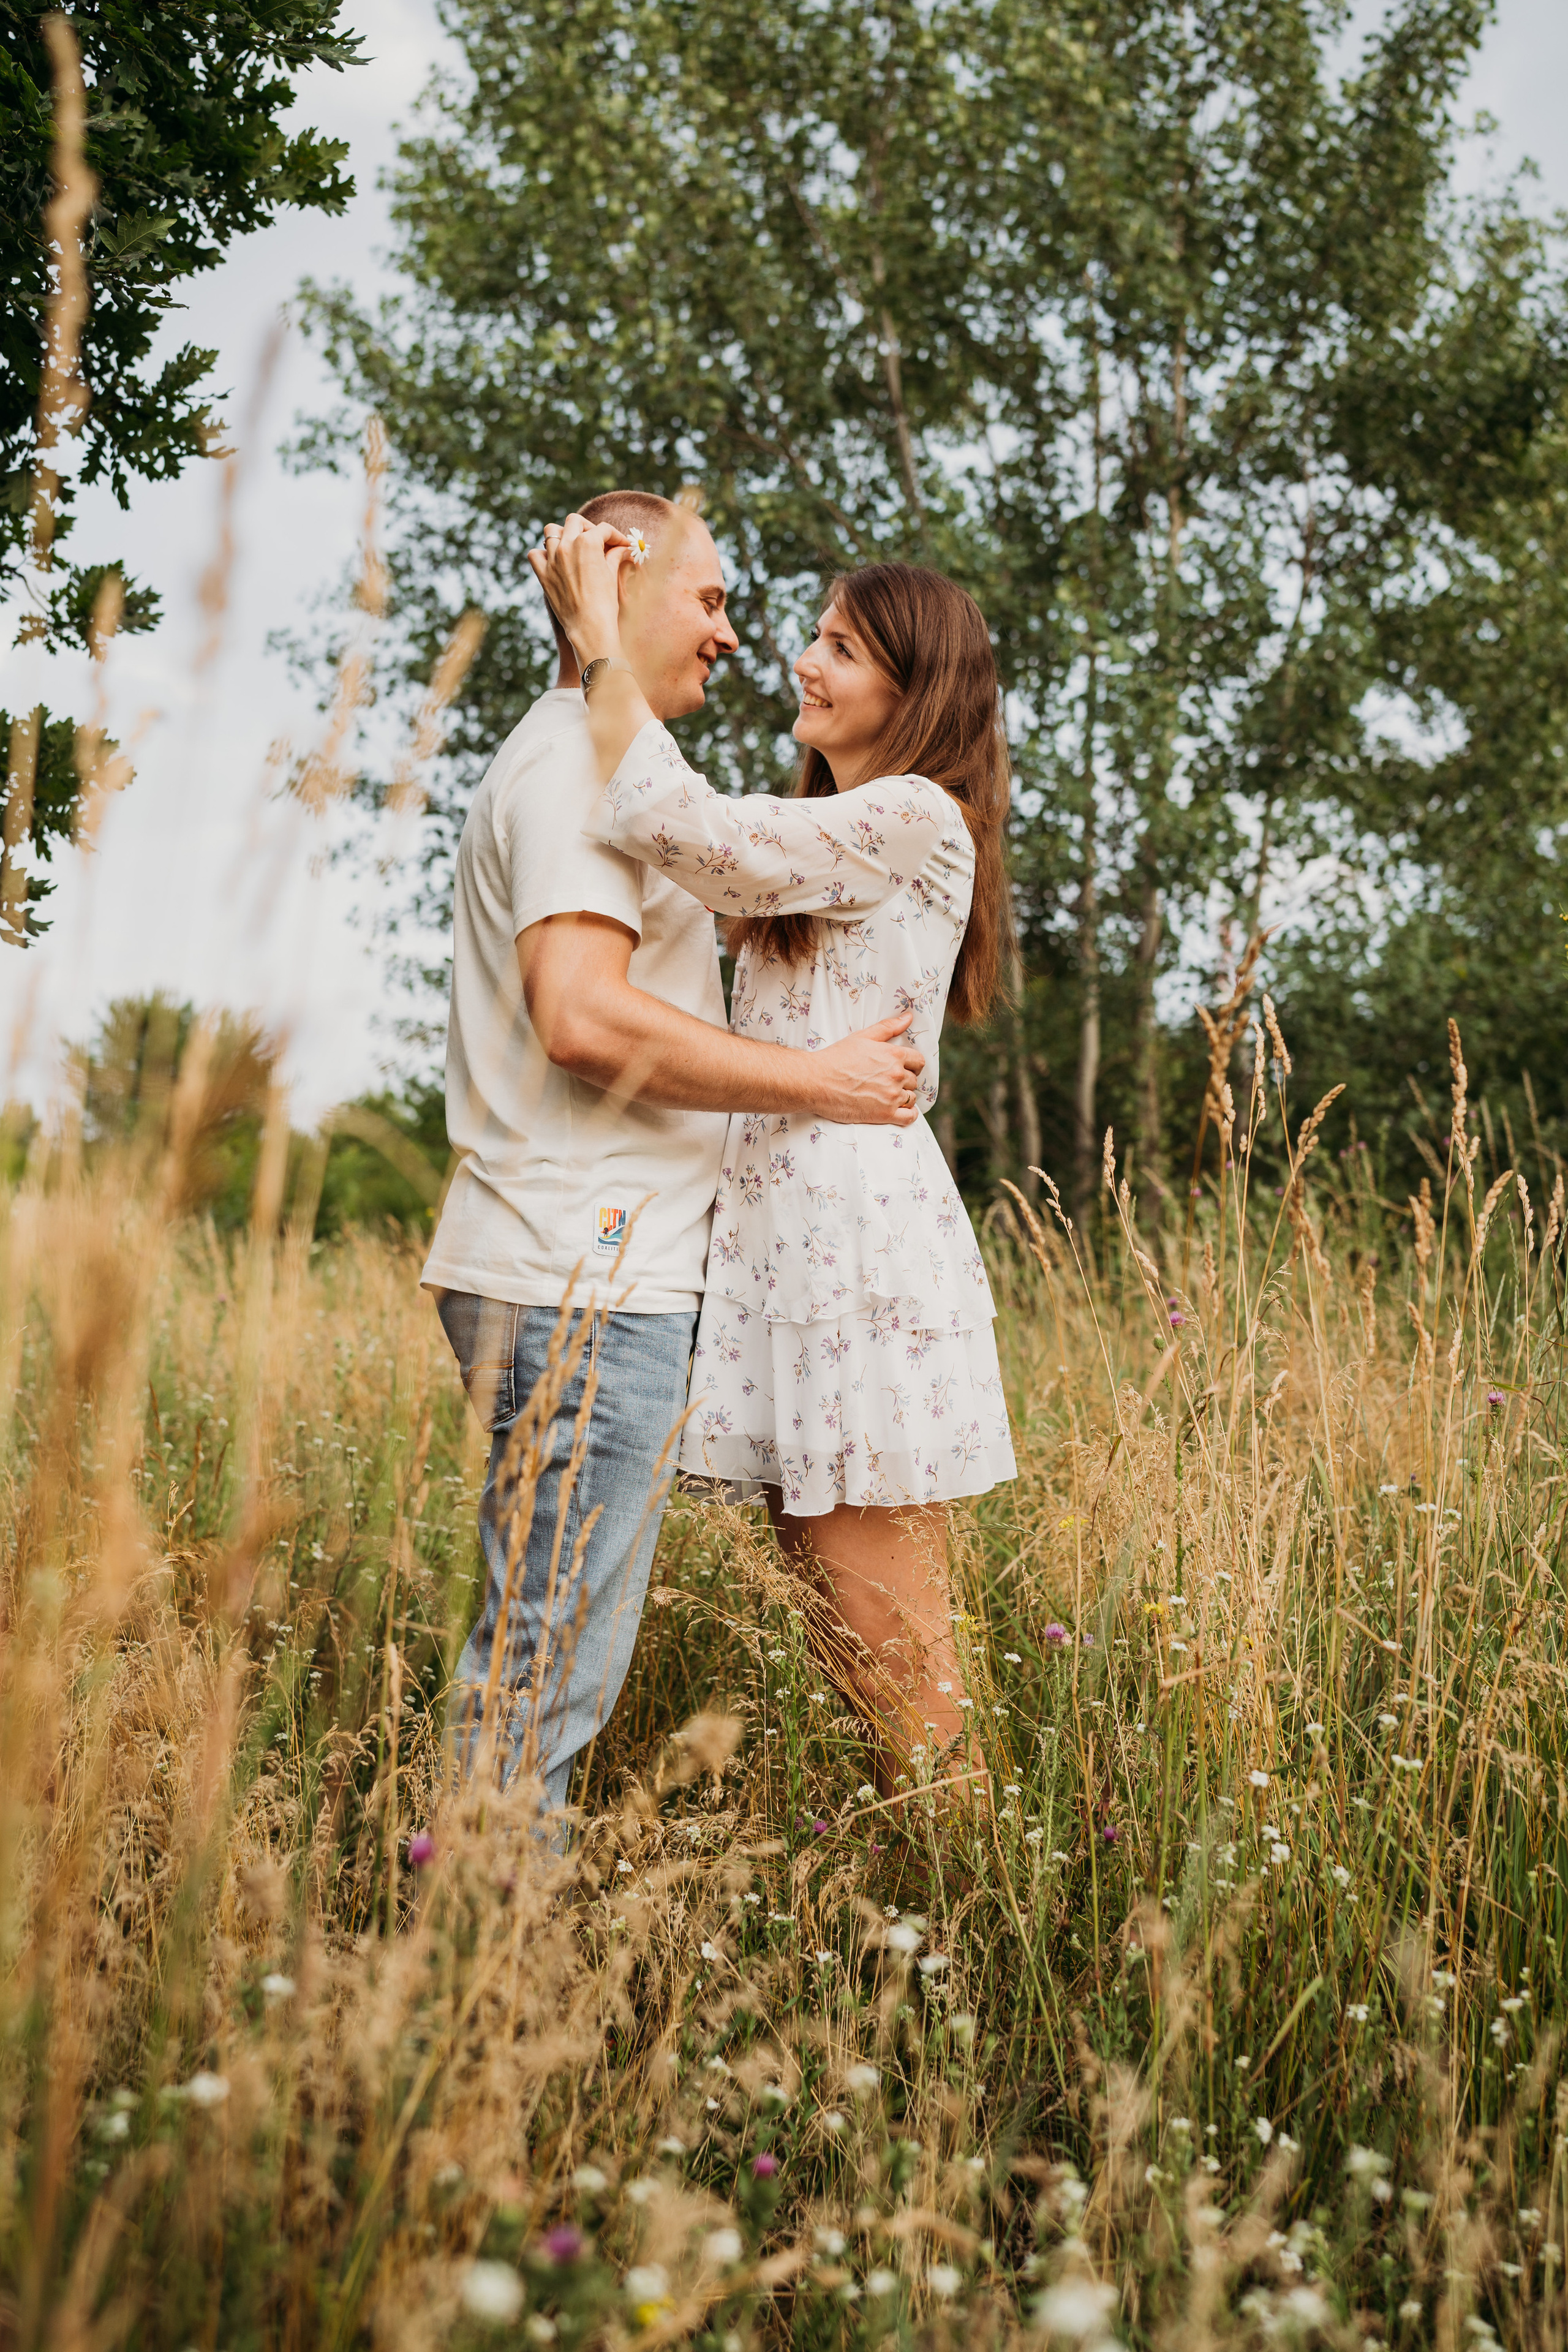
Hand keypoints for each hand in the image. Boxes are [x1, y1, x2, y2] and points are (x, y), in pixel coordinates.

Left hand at [527, 513, 629, 663]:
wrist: (589, 627)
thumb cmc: (605, 603)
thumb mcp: (612, 575)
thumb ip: (615, 556)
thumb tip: (623, 549)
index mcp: (588, 543)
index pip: (603, 529)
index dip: (615, 536)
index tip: (621, 545)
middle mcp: (567, 545)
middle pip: (575, 521)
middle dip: (588, 527)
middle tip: (596, 540)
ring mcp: (552, 559)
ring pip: (551, 531)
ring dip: (563, 534)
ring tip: (572, 546)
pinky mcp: (543, 574)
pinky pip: (535, 554)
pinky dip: (543, 554)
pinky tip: (554, 561)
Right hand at [805, 1012, 926, 1125]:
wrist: (816, 1081)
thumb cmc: (836, 1057)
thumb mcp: (863, 1037)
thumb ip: (888, 1028)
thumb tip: (908, 1018)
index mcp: (894, 1055)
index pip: (919, 1061)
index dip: (912, 1065)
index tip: (904, 1068)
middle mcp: (897, 1075)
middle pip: (914, 1080)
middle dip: (905, 1081)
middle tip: (889, 1082)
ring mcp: (892, 1096)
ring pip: (911, 1098)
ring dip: (904, 1097)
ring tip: (889, 1096)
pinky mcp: (884, 1114)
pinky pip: (909, 1117)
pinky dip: (909, 1115)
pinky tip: (900, 1111)